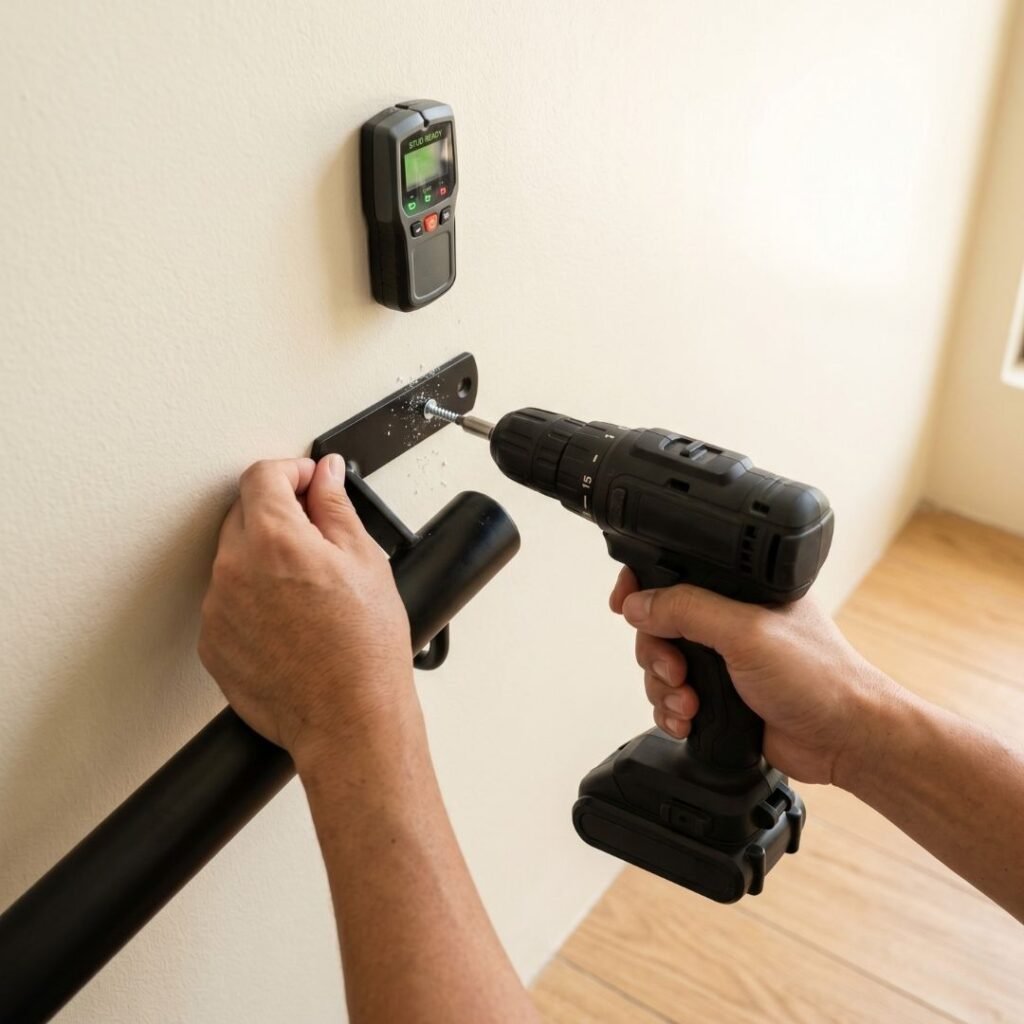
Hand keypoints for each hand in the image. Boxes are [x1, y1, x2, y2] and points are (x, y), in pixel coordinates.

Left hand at [199, 455, 413, 771]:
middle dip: (278, 514)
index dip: (291, 472)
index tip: (309, 482)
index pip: (262, 476)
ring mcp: (217, 609)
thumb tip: (325, 476)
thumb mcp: (365, 561)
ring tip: (308, 590)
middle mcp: (234, 569)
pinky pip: (227, 601)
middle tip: (318, 538)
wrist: (348, 719)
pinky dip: (252, 598)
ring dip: (264, 557)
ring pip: (234, 558)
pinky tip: (291, 618)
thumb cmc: (364, 651)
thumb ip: (335, 506)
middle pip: (243, 513)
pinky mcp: (213, 643)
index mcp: (274, 539)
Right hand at [609, 568, 895, 784]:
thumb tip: (639, 603)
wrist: (844, 740)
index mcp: (739, 591)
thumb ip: (688, 610)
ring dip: (664, 688)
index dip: (643, 588)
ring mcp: (724, 662)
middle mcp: (729, 622)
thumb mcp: (746, 631)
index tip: (624, 605)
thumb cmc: (820, 678)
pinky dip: (671, 711)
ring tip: (689, 703)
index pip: (676, 575)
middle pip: (658, 626)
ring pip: (661, 666)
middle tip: (675, 669)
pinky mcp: (720, 698)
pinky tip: (688, 720)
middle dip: (656, 652)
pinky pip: (672, 699)